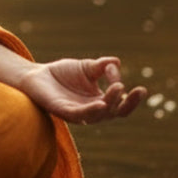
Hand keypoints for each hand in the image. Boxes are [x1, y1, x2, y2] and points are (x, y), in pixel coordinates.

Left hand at [17, 57, 145, 124]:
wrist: (36, 75)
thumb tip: (117, 62)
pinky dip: (91, 111)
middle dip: (126, 102)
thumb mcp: (86, 67)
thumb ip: (102, 66)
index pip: (121, 105)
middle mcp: (92, 110)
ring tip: (118, 88)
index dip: (133, 100)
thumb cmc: (62, 73)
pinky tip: (101, 103)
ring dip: (110, 102)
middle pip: (115, 112)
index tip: (141, 88)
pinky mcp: (64, 112)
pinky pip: (80, 115)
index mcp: (100, 101)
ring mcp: (79, 113)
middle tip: (134, 89)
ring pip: (100, 114)